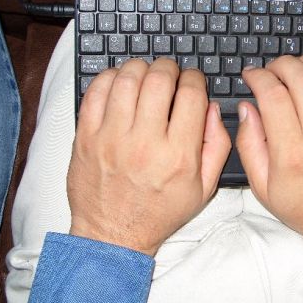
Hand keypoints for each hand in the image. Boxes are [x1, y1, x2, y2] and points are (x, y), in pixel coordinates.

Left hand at [68, 58, 230, 255]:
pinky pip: (95, 92)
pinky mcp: (85, 138)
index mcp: (178, 155)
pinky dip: (109, 78)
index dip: (194, 77)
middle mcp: (144, 143)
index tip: (192, 79)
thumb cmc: (160, 212)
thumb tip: (212, 108)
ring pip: (126, 79)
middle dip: (168, 67)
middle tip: (170, 72)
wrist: (113, 236)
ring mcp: (110, 138)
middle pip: (158, 79)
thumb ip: (217, 145)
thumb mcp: (204, 188)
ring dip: (140, 68)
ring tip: (145, 75)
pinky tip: (119, 83)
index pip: (191, 94)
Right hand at [236, 54, 302, 247]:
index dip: (258, 77)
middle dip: (281, 64)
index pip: (274, 97)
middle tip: (271, 69)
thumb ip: (249, 145)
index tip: (251, 75)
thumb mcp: (263, 188)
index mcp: (293, 154)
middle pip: (302, 79)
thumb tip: (247, 108)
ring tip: (295, 68)